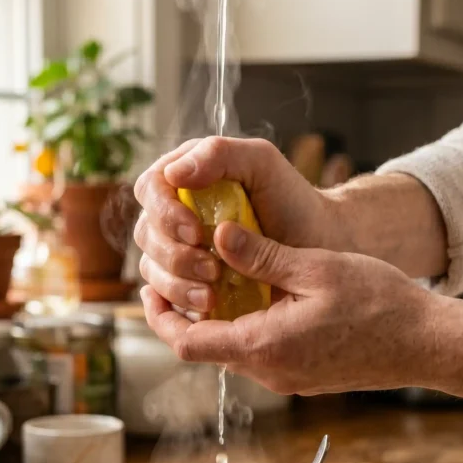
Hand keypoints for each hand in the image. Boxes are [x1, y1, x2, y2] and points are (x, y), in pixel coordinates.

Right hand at [133, 136, 331, 315]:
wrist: (316, 245)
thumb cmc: (290, 199)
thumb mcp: (261, 164)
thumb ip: (219, 155)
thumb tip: (174, 173)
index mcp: (183, 177)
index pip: (150, 189)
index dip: (164, 212)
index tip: (195, 232)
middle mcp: (173, 213)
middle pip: (146, 234)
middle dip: (174, 255)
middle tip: (212, 270)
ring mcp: (177, 251)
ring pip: (151, 269)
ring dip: (177, 285)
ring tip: (212, 296)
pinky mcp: (186, 283)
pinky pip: (165, 297)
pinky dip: (181, 305)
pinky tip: (208, 307)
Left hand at [140, 221, 437, 395]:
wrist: (423, 344)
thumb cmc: (378, 305)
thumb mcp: (315, 268)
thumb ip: (261, 256)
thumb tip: (218, 236)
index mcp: (263, 346)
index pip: (187, 343)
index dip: (159, 318)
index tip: (149, 290)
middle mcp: (268, 372)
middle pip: (205, 348)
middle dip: (187, 313)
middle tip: (180, 274)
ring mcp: (285, 379)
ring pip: (232, 351)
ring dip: (218, 319)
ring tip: (218, 278)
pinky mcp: (301, 378)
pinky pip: (259, 354)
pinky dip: (246, 328)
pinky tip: (258, 297)